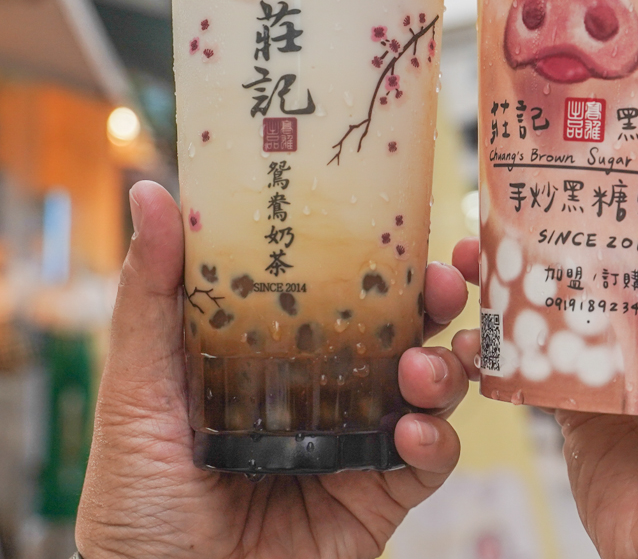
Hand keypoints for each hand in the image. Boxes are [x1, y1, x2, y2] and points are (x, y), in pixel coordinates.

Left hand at [75, 181, 470, 558]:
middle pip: (404, 328)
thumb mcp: (138, 386)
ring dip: (444, 366)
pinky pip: (428, 461)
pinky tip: (411, 433)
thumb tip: (151, 194)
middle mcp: (330, 387)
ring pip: (432, 386)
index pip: (345, 288)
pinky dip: (434, 440)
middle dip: (437, 300)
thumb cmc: (137, 498)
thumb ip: (152, 295)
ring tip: (422, 368)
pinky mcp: (378, 495)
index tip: (408, 221)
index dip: (383, 253)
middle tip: (444, 281)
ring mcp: (358, 439)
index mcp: (283, 350)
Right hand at [453, 108, 637, 558]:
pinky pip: (534, 342)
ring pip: (564, 281)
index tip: (604, 99)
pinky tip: (471, 292)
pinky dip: (503, 319)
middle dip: (564, 196)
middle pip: (608, 231)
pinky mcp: (577, 391)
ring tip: (479, 224)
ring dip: (522, 253)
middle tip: (518, 153)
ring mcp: (619, 349)